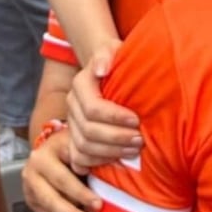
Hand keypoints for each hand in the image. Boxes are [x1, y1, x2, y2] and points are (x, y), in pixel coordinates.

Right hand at [22, 131, 102, 211]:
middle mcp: (32, 169)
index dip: (82, 193)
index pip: (64, 178)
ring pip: (48, 208)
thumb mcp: (81, 145)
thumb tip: (114, 172)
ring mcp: (28, 185)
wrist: (56, 146)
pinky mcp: (30, 198)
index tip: (99, 204)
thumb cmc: (75, 145)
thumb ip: (91, 158)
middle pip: (53, 198)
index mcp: (46, 153)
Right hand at [65, 40, 142, 174]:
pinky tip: (116, 161)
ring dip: (110, 152)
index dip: (115, 117)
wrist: (107, 68)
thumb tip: (102, 69)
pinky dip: (96, 162)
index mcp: (80, 85)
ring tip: (134, 150)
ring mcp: (71, 123)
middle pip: (88, 131)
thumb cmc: (116, 59)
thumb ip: (106, 55)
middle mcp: (72, 105)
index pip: (94, 108)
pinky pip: (78, 157)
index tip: (137, 120)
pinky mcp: (74, 137)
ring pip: (83, 147)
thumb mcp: (113, 49)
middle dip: (117, 138)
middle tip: (140, 140)